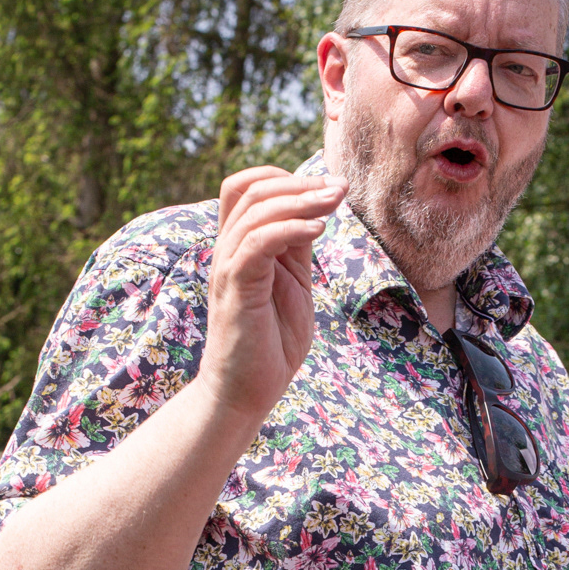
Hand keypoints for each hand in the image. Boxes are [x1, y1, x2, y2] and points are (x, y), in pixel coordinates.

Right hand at [195, 167, 348, 423]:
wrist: (246, 391)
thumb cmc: (271, 342)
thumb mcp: (293, 283)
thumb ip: (296, 249)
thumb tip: (316, 211)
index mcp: (240, 246)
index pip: (247, 187)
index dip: (286, 177)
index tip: (329, 187)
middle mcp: (228, 250)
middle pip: (251, 189)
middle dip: (301, 182)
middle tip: (340, 188)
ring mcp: (228, 267)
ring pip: (255, 211)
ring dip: (302, 200)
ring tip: (336, 201)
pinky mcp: (235, 288)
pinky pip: (257, 243)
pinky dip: (289, 229)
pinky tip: (319, 229)